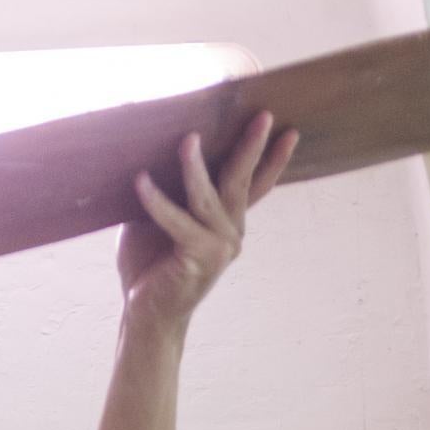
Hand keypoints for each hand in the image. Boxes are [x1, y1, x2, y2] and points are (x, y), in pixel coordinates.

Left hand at [116, 111, 297, 330]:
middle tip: (263, 115)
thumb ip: (167, 191)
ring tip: (188, 138)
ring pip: (210, 196)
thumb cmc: (149, 266)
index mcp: (225, 224)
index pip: (254, 188)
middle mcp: (230, 234)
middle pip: (243, 182)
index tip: (289, 132)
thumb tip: (147, 147)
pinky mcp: (200, 257)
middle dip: (252, 147)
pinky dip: (157, 200)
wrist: (146, 315)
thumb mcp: (157, 220)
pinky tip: (140, 181)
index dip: (272, 161)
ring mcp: (220, 247)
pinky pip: (178, 220)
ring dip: (196, 166)